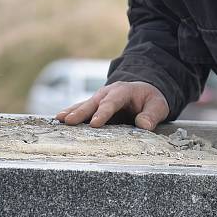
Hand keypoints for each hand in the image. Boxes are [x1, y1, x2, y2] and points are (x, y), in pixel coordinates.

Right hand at [55, 81, 169, 129]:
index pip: (112, 102)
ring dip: (71, 112)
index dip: (103, 113)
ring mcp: (98, 99)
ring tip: (59, 119)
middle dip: (80, 112)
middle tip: (69, 121)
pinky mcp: (93, 107)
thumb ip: (151, 115)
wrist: (143, 92)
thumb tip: (144, 125)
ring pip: (83, 105)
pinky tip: (59, 121)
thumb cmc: (150, 100)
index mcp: (123, 91)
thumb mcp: (157, 106)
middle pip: (93, 103)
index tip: (94, 124)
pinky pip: (81, 110)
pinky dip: (70, 114)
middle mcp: (107, 93)